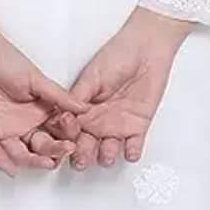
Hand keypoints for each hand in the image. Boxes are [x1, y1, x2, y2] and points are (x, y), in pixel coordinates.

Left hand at [0, 12, 88, 176]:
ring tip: (46, 163)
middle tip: (65, 151)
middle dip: (54, 150)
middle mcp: (24, 124)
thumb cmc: (5, 59)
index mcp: (40, 111)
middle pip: (42, 146)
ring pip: (21, 153)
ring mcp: (5, 129)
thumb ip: (59, 96)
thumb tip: (84, 108)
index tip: (75, 140)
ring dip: (34, 160)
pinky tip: (13, 170)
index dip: (67, 137)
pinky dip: (2, 162)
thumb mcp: (37, 79)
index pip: (57, 131)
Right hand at [27, 6, 194, 169]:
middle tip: (81, 159)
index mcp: (83, 110)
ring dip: (106, 156)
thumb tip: (63, 116)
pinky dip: (132, 152)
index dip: (67, 138)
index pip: (70, 131)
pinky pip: (134, 146)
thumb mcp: (92, 76)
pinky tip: (130, 152)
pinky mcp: (137, 127)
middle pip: (86, 146)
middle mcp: (97, 122)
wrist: (146, 50)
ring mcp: (117, 126)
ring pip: (108, 151)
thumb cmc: (117, 56)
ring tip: (106, 155)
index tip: (67, 140)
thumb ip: (78, 97)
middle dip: (82, 156)